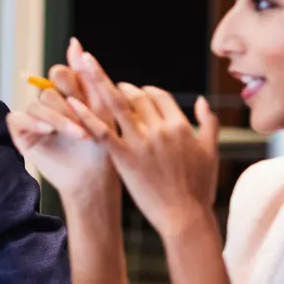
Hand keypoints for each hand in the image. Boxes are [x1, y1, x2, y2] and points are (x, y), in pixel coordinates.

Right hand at [7, 39, 118, 209]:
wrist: (95, 177)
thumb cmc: (103, 144)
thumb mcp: (100, 106)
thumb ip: (87, 75)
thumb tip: (75, 42)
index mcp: (67, 92)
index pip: (61, 73)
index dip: (74, 83)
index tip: (88, 100)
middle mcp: (49, 102)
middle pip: (49, 86)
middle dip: (68, 103)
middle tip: (84, 117)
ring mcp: (34, 117)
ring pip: (39, 103)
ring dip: (61, 118)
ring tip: (80, 134)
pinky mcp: (22, 133)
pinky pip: (18, 118)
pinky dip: (35, 122)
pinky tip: (50, 131)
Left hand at [68, 50, 219, 237]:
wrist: (185, 218)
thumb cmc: (199, 189)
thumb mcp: (210, 152)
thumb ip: (209, 123)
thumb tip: (202, 100)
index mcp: (181, 126)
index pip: (158, 96)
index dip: (144, 91)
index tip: (135, 93)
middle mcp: (161, 129)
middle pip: (136, 97)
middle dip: (120, 88)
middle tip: (107, 87)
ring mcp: (142, 143)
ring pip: (117, 105)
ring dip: (99, 82)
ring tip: (83, 65)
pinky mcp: (125, 159)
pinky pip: (103, 132)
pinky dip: (87, 115)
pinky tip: (72, 103)